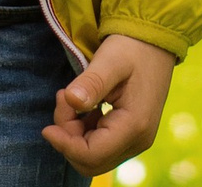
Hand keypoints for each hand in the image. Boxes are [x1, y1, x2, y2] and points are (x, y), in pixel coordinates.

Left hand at [46, 35, 173, 174]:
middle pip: (91, 161)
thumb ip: (91, 82)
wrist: (154, 40)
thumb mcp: (110, 59)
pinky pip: (101, 146)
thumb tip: (70, 100)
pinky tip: (83, 106)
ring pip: (94, 156)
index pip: (92, 155)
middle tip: (63, 100)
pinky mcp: (131, 135)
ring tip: (69, 98)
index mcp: (134, 126)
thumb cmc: (132, 46)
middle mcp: (138, 140)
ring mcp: (136, 140)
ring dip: (74, 134)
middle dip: (68, 138)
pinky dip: (84, 131)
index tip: (47, 127)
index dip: (65, 145)